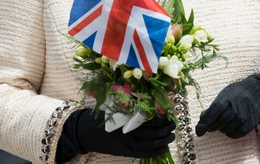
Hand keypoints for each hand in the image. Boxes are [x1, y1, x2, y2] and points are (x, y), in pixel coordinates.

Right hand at [56, 109, 175, 161]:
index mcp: (126, 118)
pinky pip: (143, 154)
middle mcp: (127, 132)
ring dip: (163, 141)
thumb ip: (132, 107)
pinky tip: (162, 148)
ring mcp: (126, 144)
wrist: (86, 131)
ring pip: (149, 144)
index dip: (161, 118)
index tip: (169, 114)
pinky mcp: (124, 152)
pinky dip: (155, 151)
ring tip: (171, 136)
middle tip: (173, 126)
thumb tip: (152, 104)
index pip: (149, 119)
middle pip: (152, 132)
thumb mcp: (116, 107)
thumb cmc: (102, 116)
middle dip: (165, 130)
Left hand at [196, 72, 259, 138]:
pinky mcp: (251, 123)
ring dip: (221, 129)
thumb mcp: (226, 93)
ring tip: (222, 124)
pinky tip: (229, 129)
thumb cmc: (239, 92)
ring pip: (227, 129)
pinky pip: (237, 134)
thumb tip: (202, 118)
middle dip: (212, 127)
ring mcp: (244, 115)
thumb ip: (215, 104)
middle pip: (220, 122)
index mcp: (228, 97)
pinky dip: (230, 134)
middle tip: (209, 127)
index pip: (214, 111)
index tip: (198, 131)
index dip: (204, 123)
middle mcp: (236, 106)